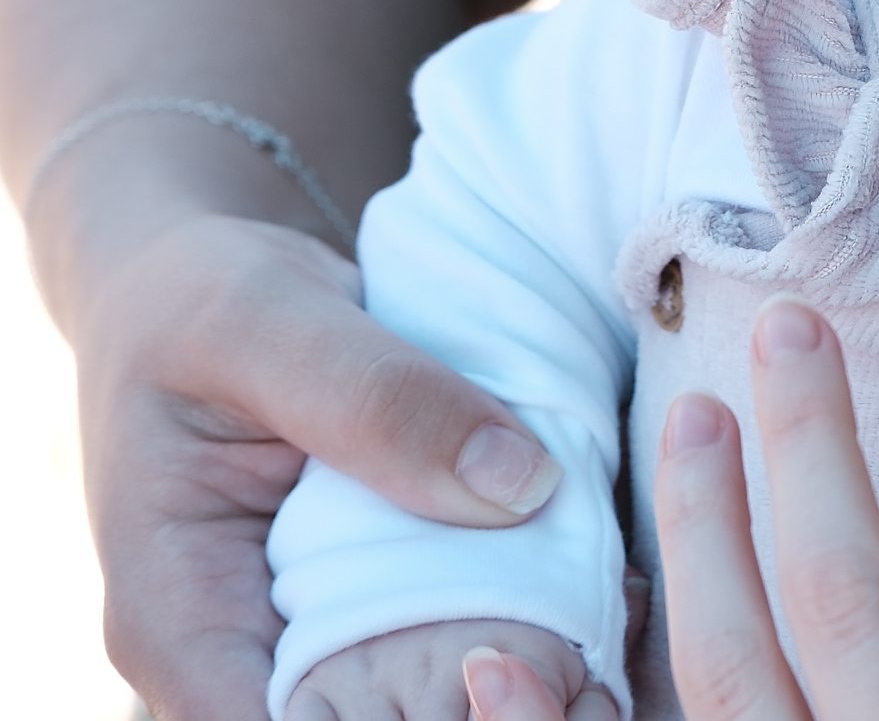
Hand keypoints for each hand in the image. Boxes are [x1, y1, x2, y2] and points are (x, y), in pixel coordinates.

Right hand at [64, 209, 561, 720]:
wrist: (196, 287)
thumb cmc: (202, 300)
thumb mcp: (268, 324)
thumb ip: (379, 400)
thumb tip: (520, 487)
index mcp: (178, 625)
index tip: (512, 676)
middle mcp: (241, 658)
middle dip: (483, 709)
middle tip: (591, 665)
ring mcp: (312, 637)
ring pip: (423, 709)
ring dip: (522, 679)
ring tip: (612, 623)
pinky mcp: (376, 601)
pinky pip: (456, 641)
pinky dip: (534, 627)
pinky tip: (609, 590)